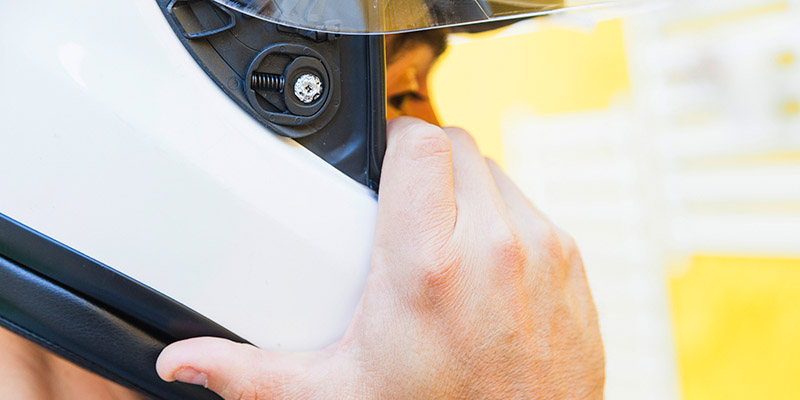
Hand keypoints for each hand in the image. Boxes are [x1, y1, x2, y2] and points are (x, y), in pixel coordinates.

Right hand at [156, 117, 603, 398]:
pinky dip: (503, 218)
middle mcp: (493, 246)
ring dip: (465, 189)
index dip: (395, 140)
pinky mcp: (569, 263)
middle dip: (425, 164)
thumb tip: (183, 364)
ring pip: (495, 173)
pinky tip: (482, 261)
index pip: (417, 143)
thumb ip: (253, 371)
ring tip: (442, 235)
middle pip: (455, 147)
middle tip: (404, 206)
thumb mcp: (336, 392)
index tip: (382, 162)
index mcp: (425, 264)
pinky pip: (530, 207)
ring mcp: (540, 250)